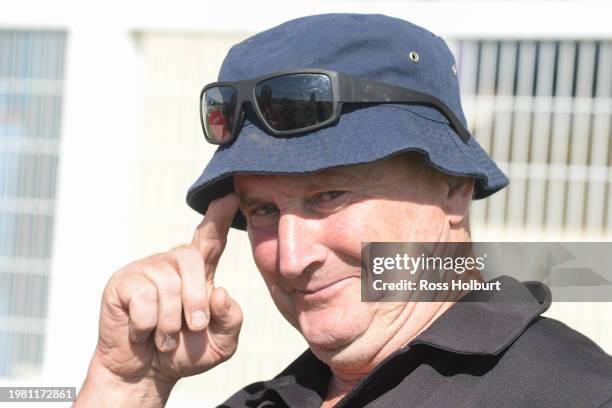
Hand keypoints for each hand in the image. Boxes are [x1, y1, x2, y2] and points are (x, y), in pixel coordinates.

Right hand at [82, 194, 242, 402]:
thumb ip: (231, 319)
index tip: (230, 196)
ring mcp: (146, 270)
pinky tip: (142, 331)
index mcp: (199, 272)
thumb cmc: (185, 352)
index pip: (211, 238)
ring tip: (164, 337)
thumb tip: (220, 292)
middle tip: (195, 327)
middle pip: (191, 259)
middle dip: (196, 298)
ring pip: (167, 285)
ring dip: (170, 322)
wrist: (145, 374)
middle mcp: (173, 264)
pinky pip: (142, 298)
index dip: (219, 217)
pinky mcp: (122, 282)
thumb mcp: (221, 342)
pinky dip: (147, 325)